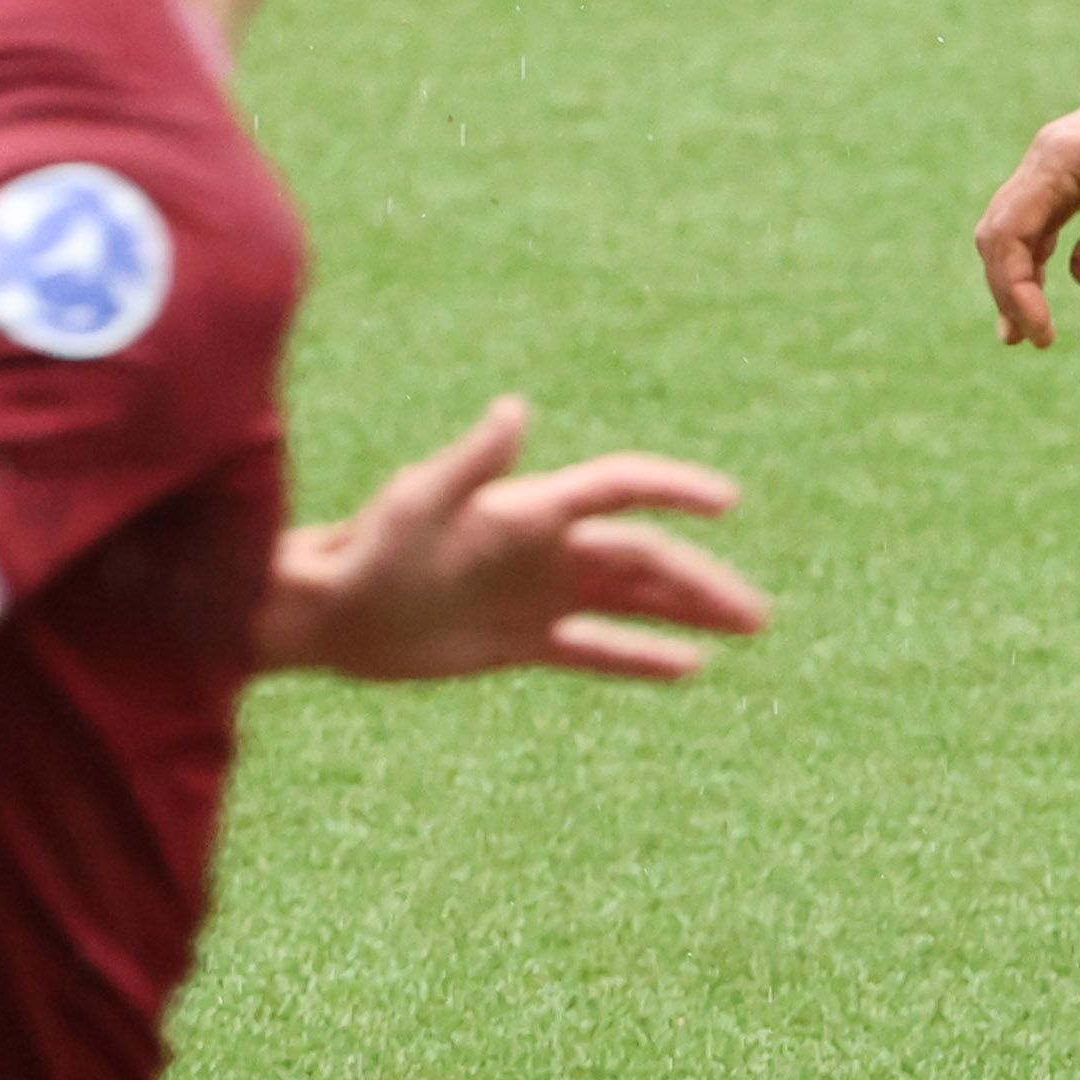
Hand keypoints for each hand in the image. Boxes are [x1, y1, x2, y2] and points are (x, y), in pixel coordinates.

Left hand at [268, 398, 765, 681]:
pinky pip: (596, 650)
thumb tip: (515, 410)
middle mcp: (546, 548)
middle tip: (757, 615)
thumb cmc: (363, 551)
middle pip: (644, 558)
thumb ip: (471, 463)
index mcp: (531, 508)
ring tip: (746, 629)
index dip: (676, 491)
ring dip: (689, 612)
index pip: (621, 489)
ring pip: (633, 602)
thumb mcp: (418, 505)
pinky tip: (688, 669)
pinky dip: (642, 657)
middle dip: (703, 582)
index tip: (729, 504)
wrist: (322, 614)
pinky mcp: (522, 642)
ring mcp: (538, 595)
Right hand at [974, 95, 1079, 345]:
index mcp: (1058, 162)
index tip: (1044, 335)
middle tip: (1033, 341)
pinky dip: (1032, 253)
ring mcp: (1053, 159)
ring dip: (1014, 276)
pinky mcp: (1070, 165)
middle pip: (998, 234)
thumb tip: (1079, 279)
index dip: (1016, 292)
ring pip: (1011, 225)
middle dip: (1008, 291)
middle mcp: (1044, 158)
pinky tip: (1039, 286)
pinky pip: (1035, 215)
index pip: (1008, 237)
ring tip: (1023, 332)